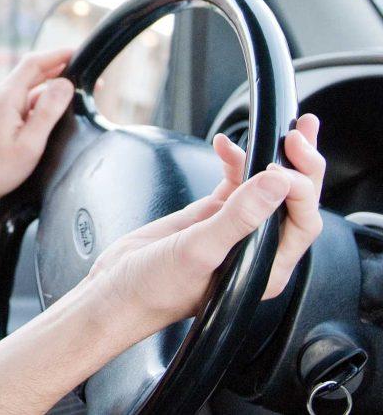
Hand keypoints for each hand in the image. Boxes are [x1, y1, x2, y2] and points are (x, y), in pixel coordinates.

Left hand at [0, 48, 75, 220]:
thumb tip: (65, 84)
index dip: (58, 54)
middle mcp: (1, 97)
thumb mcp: (31, 142)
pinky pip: (26, 100)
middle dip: (61, 68)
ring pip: (31, 86)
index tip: (80, 53)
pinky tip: (59, 109)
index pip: (33, 63)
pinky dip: (44, 99)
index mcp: (6, 98)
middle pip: (33, 71)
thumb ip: (48, 111)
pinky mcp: (2, 117)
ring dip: (54, 85)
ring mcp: (0, 106)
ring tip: (80, 91)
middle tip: (88, 75)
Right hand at [84, 114, 323, 335]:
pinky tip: (224, 147)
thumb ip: (239, 217)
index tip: (278, 164)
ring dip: (266, 157)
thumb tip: (275, 183)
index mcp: (266, 267)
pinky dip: (234, 162)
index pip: (301, 220)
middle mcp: (256, 249)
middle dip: (298, 165)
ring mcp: (233, 230)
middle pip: (292, 201)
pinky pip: (233, 184)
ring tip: (271, 129)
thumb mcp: (199, 250)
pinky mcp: (209, 217)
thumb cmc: (156, 288)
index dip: (298, 187)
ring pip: (265, 188)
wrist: (116, 289)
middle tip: (297, 133)